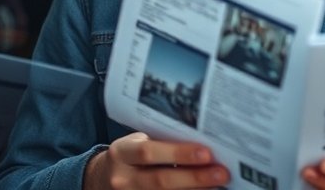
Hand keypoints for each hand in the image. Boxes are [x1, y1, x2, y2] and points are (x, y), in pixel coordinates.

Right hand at [85, 132, 229, 189]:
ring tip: (219, 185)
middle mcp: (123, 178)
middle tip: (221, 173)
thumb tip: (204, 139)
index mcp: (122, 152)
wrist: (102, 179)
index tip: (206, 152)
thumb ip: (162, 142)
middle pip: (160, 180)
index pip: (149, 152)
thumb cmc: (131, 156)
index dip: (178, 153)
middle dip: (194, 177)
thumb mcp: (137, 143)